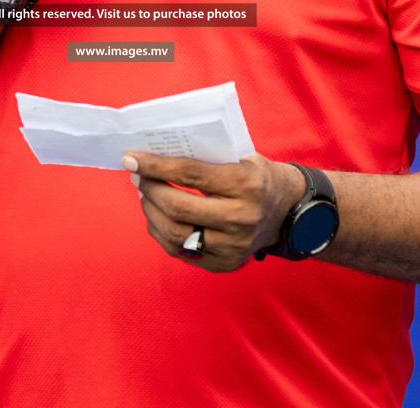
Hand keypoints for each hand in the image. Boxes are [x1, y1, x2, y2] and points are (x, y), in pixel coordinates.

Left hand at [122, 153, 307, 271]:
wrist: (287, 211)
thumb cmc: (257, 177)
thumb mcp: (240, 157)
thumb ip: (204, 158)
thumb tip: (155, 155)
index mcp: (246, 185)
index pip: (190, 174)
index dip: (155, 166)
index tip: (132, 158)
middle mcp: (241, 219)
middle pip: (178, 207)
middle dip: (150, 189)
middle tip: (138, 176)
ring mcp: (234, 247)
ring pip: (175, 234)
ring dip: (151, 212)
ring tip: (146, 195)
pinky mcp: (226, 264)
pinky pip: (181, 251)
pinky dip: (162, 232)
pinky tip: (158, 216)